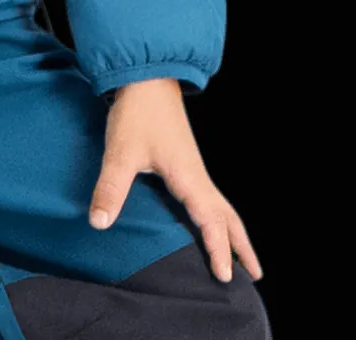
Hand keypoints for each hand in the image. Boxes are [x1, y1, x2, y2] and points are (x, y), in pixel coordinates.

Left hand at [87, 77, 261, 285]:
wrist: (146, 77)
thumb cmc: (137, 113)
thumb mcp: (121, 152)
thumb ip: (111, 188)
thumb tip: (99, 223)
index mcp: (189, 178)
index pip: (210, 221)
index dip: (217, 249)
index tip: (224, 276)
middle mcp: (197, 175)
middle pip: (228, 217)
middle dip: (241, 246)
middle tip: (255, 275)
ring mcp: (194, 168)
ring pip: (222, 206)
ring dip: (233, 231)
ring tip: (243, 256)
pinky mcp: (185, 161)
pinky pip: (210, 196)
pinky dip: (219, 216)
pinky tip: (210, 220)